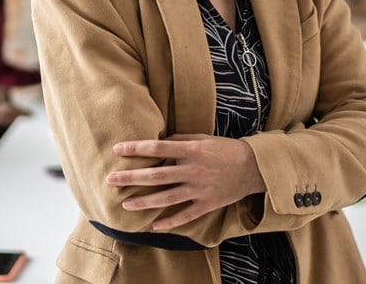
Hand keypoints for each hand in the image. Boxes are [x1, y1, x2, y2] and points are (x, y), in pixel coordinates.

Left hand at [106, 134, 265, 230]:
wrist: (254, 167)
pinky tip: (155, 226)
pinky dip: (171, 221)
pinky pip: (186, 215)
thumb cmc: (226, 149)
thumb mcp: (204, 138)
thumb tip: (160, 141)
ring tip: (126, 204)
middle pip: (157, 175)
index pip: (158, 148)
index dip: (136, 149)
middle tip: (111, 180)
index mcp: (192, 151)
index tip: (117, 150)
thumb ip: (181, 139)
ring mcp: (200, 189)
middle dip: (131, 178)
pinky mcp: (208, 204)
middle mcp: (193, 170)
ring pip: (167, 198)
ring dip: (144, 202)